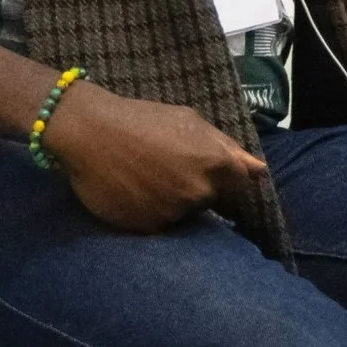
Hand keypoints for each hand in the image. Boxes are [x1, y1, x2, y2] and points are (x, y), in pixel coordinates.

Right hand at [45, 82, 268, 232]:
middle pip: (209, 202)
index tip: (213, 179)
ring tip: (144, 179)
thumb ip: (226, 147)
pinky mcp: (148, 227)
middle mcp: (199, 191)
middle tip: (164, 170)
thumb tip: (259, 171)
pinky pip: (158, 225)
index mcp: (215, 163)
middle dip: (194, 190)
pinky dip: (149, 213)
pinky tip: (132, 192)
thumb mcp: (188, 121)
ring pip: (182, 215)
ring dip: (170, 202)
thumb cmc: (140, 119)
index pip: (241, 189)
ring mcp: (173, 211)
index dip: (228, 184)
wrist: (86, 130)